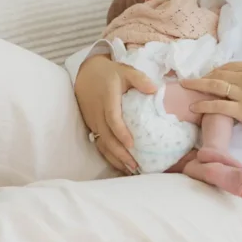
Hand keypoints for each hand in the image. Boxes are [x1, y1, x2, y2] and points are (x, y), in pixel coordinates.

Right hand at [74, 54, 156, 173]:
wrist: (86, 73)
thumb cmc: (110, 73)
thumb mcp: (126, 71)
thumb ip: (140, 79)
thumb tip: (155, 89)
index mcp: (107, 99)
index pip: (112, 119)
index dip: (121, 132)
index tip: (132, 144)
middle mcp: (98, 113)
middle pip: (107, 137)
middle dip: (120, 153)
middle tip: (135, 165)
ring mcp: (93, 121)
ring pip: (102, 144)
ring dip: (114, 158)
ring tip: (129, 169)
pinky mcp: (92, 126)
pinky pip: (99, 143)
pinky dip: (109, 155)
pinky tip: (120, 163)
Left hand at [181, 62, 241, 139]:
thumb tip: (241, 80)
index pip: (228, 66)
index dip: (215, 71)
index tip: (208, 76)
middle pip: (218, 74)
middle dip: (203, 77)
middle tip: (192, 82)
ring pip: (214, 86)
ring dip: (197, 86)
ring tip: (186, 88)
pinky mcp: (241, 110)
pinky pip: (217, 106)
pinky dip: (204, 105)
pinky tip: (194, 106)